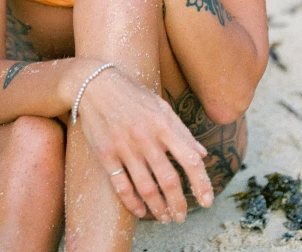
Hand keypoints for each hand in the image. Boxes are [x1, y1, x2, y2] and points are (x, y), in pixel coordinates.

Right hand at [77, 68, 213, 221]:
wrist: (94, 83)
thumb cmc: (132, 94)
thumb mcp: (161, 105)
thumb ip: (182, 131)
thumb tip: (202, 154)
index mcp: (163, 124)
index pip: (190, 159)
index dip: (201, 183)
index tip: (207, 200)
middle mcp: (145, 137)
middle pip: (168, 180)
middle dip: (179, 203)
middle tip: (182, 216)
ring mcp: (124, 146)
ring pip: (146, 187)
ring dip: (158, 208)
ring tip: (165, 217)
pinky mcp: (106, 153)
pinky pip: (121, 186)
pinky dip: (132, 203)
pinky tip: (141, 210)